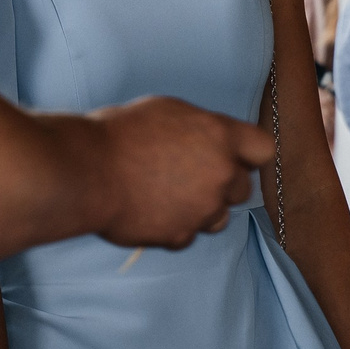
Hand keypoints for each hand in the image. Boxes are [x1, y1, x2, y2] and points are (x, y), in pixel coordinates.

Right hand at [88, 97, 273, 249]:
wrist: (86, 171)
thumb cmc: (119, 134)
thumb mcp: (168, 112)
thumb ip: (201, 129)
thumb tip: (212, 139)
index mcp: (220, 136)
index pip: (263, 149)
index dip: (247, 154)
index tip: (233, 156)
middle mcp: (220, 173)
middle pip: (243, 188)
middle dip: (222, 184)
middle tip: (189, 176)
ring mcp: (203, 209)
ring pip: (219, 217)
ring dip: (202, 209)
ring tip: (167, 194)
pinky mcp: (181, 236)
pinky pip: (189, 234)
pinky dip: (174, 226)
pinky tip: (150, 210)